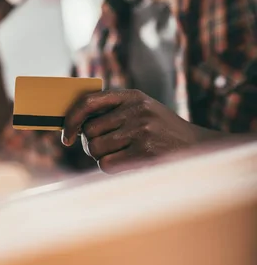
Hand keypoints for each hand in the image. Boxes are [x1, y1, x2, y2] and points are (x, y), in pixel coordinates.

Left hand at [62, 89, 200, 173]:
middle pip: (89, 131)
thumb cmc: (161, 131)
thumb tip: (75, 124)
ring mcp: (141, 130)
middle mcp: (136, 109)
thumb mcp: (141, 110)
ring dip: (102, 157)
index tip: (67, 136)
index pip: (88, 101)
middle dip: (91, 144)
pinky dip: (110, 168)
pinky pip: (107, 164)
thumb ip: (114, 111)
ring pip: (96, 149)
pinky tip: (127, 164)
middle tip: (106, 149)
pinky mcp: (145, 152)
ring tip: (122, 155)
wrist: (196, 148)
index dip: (72, 119)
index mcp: (132, 95)